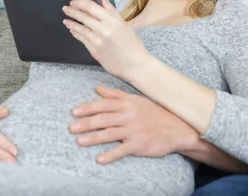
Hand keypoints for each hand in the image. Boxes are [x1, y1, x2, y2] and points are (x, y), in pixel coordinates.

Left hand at [63, 0, 148, 79]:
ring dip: (71, 23)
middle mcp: (104, 30)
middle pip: (83, 17)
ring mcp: (98, 41)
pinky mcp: (94, 51)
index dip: (80, 3)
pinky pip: (82, 39)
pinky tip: (73, 30)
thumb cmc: (131, 43)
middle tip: (65, 8)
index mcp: (112, 20)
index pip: (91, 7)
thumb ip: (110, 9)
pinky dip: (76, 33)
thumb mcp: (123, 23)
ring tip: (66, 20)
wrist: (134, 64)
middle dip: (72, 12)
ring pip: (80, 29)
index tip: (73, 2)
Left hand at [68, 86, 197, 163]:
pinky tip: (99, 159)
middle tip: (71, 127)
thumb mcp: (136, 100)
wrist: (176, 128)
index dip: (87, 108)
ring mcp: (133, 130)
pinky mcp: (138, 144)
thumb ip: (115, 94)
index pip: (103, 105)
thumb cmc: (155, 113)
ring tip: (79, 141)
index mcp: (127, 104)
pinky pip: (122, 150)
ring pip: (109, 134)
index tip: (74, 111)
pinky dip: (110, 155)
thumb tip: (97, 88)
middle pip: (103, 119)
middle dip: (86, 123)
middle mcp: (128, 116)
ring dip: (93, 138)